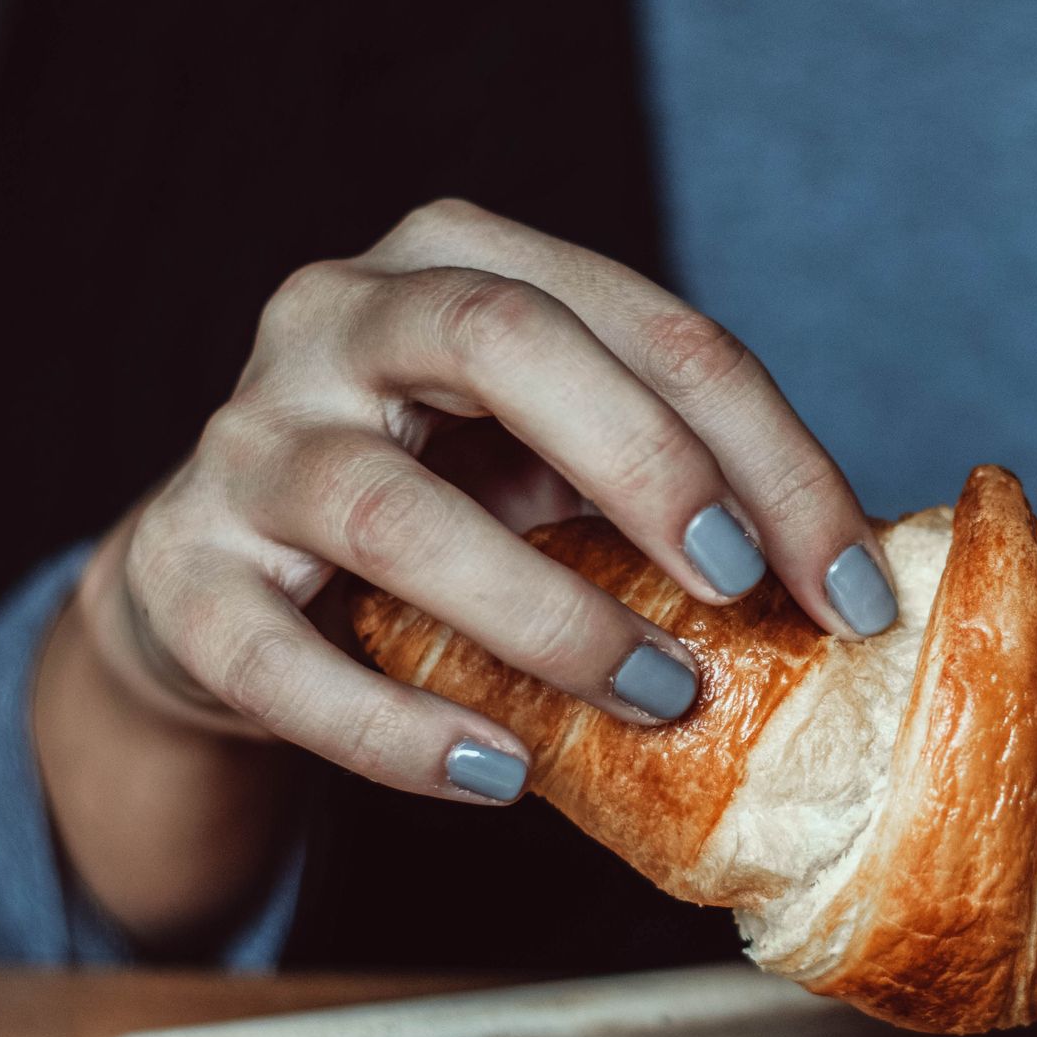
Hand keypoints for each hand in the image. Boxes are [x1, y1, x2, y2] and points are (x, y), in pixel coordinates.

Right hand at [88, 198, 894, 804]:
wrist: (233, 587)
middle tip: (741, 586)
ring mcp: (246, 439)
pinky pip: (275, 657)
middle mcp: (341, 315)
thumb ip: (673, 485)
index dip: (772, 456)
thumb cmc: (446, 512)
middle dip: (648, 463)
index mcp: (464, 262)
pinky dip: (395, 729)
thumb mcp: (558, 461)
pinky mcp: (180, 571)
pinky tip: (499, 774)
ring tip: (655, 698)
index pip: (651, 327)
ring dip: (544, 613)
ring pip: (386, 504)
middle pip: (501, 338)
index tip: (854, 589)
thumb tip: (856, 592)